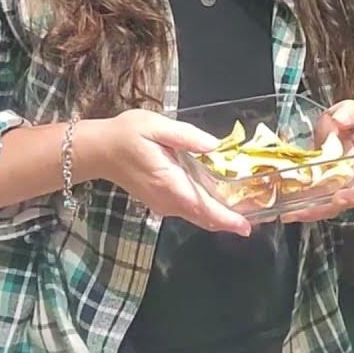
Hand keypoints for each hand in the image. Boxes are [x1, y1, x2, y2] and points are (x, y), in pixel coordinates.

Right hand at [95, 109, 251, 235]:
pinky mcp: (159, 201)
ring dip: (218, 217)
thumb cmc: (126, 134)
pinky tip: (220, 203)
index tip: (246, 227)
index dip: (225, 218)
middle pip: (203, 217)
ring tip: (244, 212)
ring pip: (196, 217)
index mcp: (169, 183)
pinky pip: (188, 211)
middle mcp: (167, 200)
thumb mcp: (156, 126)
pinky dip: (206, 211)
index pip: (202, 207)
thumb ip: (186, 136)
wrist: (99, 150)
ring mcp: (162, 203)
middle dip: (228, 221)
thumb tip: (214, 145)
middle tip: (254, 220)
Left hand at [280, 100, 353, 223]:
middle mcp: (344, 184)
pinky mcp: (308, 188)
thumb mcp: (352, 113)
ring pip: (315, 207)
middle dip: (316, 210)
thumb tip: (340, 121)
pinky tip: (276, 204)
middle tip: (298, 211)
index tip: (340, 198)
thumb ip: (350, 114)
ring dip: (300, 211)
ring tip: (284, 211)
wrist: (337, 130)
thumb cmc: (347, 124)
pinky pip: (300, 200)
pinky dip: (289, 203)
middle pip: (333, 206)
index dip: (353, 196)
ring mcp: (325, 189)